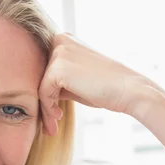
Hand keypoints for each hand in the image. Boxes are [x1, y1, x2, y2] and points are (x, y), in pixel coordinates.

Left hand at [39, 33, 160, 135]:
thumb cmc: (105, 88)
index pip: (43, 67)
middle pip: (38, 75)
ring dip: (45, 108)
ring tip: (53, 125)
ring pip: (39, 85)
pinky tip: (58, 117)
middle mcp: (60, 40)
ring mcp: (59, 51)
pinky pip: (43, 92)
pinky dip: (48, 108)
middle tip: (51, 122)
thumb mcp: (76, 80)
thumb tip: (36, 92)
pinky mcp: (58, 67)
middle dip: (43, 100)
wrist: (128, 90)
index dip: (45, 91)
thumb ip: (57, 80)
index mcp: (65, 39)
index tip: (53, 112)